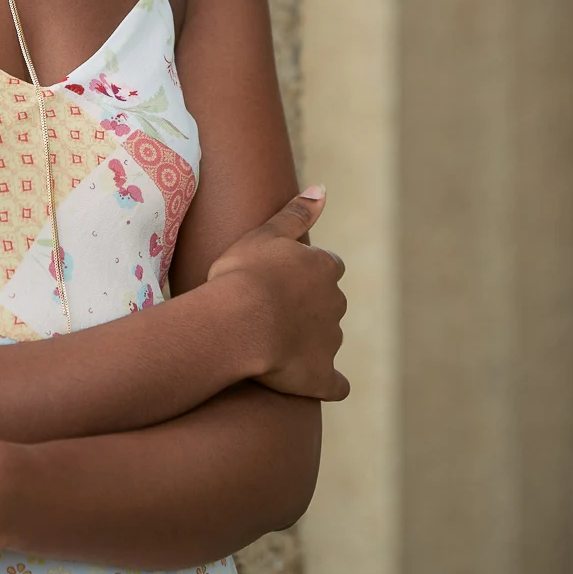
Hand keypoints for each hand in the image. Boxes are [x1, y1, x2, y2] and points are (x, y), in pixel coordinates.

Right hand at [205, 187, 350, 401]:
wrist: (237, 322)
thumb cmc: (243, 274)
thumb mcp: (265, 233)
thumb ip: (297, 213)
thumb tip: (322, 188)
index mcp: (324, 268)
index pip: (327, 267)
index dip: (304, 275)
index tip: (280, 281)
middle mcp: (335, 302)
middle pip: (329, 303)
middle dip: (309, 308)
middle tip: (273, 312)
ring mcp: (331, 341)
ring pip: (328, 340)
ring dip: (310, 342)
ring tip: (273, 346)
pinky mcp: (322, 376)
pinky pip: (335, 384)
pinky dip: (327, 384)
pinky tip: (312, 385)